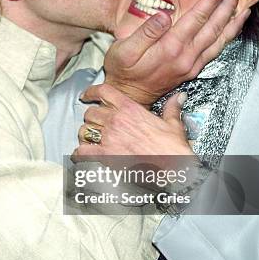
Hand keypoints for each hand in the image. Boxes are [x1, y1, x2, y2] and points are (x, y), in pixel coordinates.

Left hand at [74, 84, 192, 158]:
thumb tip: (178, 98)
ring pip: (84, 130)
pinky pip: (82, 152)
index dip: (92, 92)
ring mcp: (109, 138)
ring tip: (90, 139)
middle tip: (95, 122)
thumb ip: (171, 108)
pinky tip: (83, 155)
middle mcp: (116, 121)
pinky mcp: (105, 156)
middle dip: (91, 117)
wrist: (172, 167)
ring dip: (85, 135)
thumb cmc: (172, 147)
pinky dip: (79, 154)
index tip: (87, 95)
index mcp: (130, 109)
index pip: (104, 92)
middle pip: (90, 112)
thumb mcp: (173, 123)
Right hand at [104, 0, 249, 105]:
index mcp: (170, 48)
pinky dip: (226, 39)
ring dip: (232, 23)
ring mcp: (191, 65)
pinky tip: (230, 31)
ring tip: (244, 9)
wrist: (128, 96)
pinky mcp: (191, 70)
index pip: (196, 19)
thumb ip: (146, 32)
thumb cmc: (122, 71)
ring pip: (218, 42)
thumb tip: (164, 15)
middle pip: (212, 28)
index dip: (210, 1)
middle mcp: (185, 57)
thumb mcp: (124, 50)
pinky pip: (214, 52)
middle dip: (226, 7)